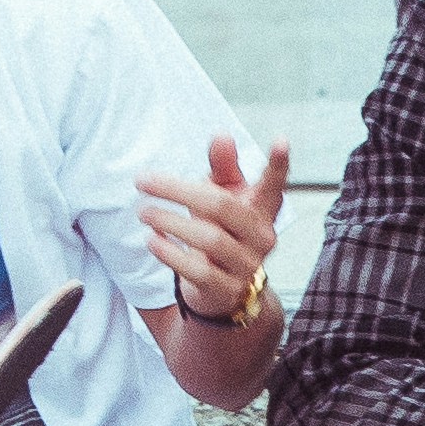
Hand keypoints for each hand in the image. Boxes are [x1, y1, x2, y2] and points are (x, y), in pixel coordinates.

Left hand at [135, 135, 285, 325]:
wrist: (222, 288)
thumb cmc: (221, 229)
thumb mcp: (223, 195)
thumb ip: (222, 167)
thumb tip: (222, 136)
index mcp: (264, 210)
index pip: (273, 185)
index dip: (278, 165)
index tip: (281, 140)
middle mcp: (262, 237)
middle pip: (222, 206)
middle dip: (178, 191)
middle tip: (143, 181)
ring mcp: (247, 265)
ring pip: (209, 239)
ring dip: (170, 222)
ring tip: (143, 211)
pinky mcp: (228, 289)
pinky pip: (198, 270)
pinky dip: (170, 253)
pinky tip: (152, 239)